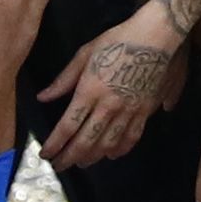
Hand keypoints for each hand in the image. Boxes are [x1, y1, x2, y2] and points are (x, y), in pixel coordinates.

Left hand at [36, 10, 184, 165]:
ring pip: (108, 143)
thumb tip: (43, 98)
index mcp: (90, 91)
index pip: (67, 126)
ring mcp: (129, 110)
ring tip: (82, 163)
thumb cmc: (118, 39)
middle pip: (86, 141)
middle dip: (69, 157)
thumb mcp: (86, 53)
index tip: (46, 154)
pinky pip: (132, 136)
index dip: (55, 144)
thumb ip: (64, 79)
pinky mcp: (146, 110)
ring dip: (93, 157)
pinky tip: (112, 154)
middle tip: (59, 166)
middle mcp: (108, 106)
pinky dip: (121, 149)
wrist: (157, 35)